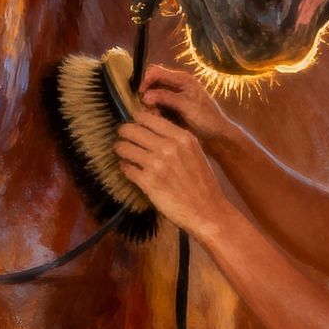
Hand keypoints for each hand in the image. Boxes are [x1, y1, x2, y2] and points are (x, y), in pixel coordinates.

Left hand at [114, 110, 232, 240]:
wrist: (207, 211)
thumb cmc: (202, 182)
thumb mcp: (194, 152)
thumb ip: (176, 139)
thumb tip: (153, 127)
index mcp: (181, 137)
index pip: (147, 118)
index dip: (136, 120)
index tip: (134, 125)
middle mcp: (168, 147)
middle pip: (131, 130)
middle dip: (124, 133)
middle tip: (123, 138)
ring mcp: (157, 164)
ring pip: (124, 148)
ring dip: (121, 149)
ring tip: (122, 152)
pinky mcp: (148, 182)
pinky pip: (127, 168)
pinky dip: (126, 168)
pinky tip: (130, 169)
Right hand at [136, 64, 230, 148]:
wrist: (217, 136)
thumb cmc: (207, 119)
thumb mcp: (186, 106)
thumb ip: (166, 98)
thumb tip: (145, 96)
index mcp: (182, 79)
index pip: (155, 71)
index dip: (146, 81)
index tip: (142, 96)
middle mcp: (177, 84)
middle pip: (152, 83)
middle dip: (147, 94)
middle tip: (149, 108)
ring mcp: (174, 96)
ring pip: (153, 95)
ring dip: (151, 105)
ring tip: (156, 116)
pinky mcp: (172, 107)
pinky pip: (157, 105)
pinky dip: (155, 111)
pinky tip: (160, 120)